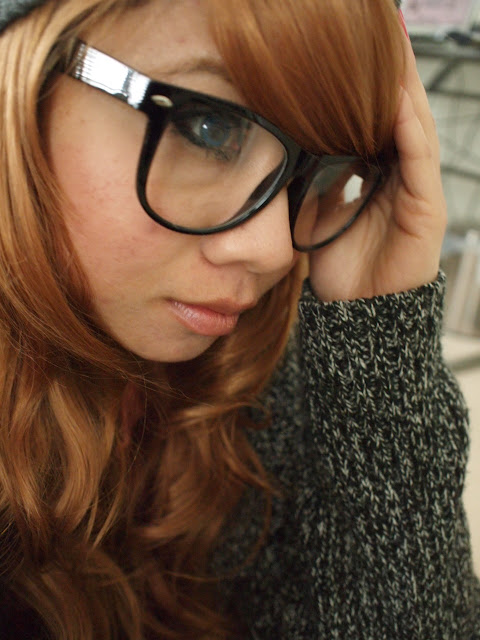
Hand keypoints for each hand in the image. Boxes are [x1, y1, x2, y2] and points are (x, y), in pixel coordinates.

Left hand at [308, 31, 445, 301]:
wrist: (357, 312)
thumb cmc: (339, 265)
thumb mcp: (319, 212)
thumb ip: (316, 178)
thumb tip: (291, 146)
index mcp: (379, 175)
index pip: (376, 117)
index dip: (367, 80)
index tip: (349, 43)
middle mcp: (403, 176)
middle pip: (399, 111)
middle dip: (389, 69)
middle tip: (376, 22)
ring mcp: (417, 189)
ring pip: (413, 125)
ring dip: (402, 84)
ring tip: (390, 40)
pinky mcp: (425, 207)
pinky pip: (418, 157)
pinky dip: (408, 124)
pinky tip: (396, 93)